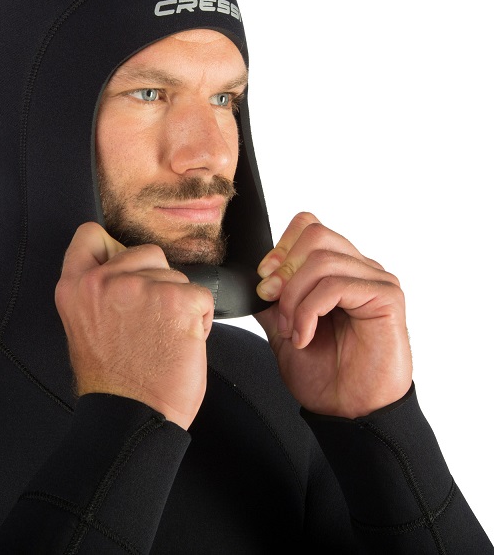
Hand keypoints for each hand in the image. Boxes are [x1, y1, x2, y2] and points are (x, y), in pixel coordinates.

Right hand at [55, 222, 214, 428]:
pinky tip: (182, 344)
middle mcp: (104, 280)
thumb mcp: (85, 326)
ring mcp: (141, 287)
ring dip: (178, 303)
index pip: (89, 235)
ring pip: (176, 275)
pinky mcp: (177, 299)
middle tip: (149, 321)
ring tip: (164, 338)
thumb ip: (99, 293)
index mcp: (75, 287)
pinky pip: (201, 297)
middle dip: (156, 279)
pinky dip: (199, 320)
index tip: (124, 270)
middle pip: (146, 252)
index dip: (112, 248)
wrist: (131, 417)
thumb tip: (128, 270)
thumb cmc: (113, 381)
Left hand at [253, 212, 411, 417]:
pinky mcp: (386, 298)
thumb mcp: (283, 330)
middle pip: (314, 234)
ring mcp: (375, 280)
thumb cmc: (325, 374)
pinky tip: (305, 336)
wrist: (347, 411)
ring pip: (322, 259)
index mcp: (336, 270)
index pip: (308, 226)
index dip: (280, 248)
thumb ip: (272, 301)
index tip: (264, 280)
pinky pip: (337, 285)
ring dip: (294, 297)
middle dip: (283, 270)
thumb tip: (250, 279)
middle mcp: (358, 269)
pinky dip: (310, 311)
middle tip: (272, 302)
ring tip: (292, 329)